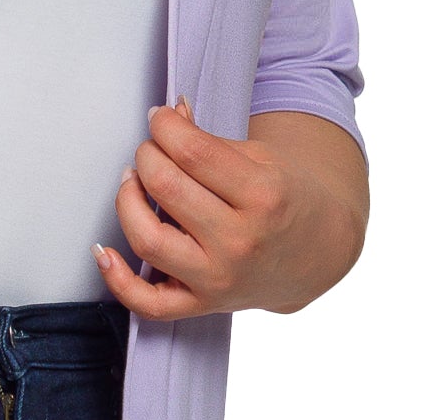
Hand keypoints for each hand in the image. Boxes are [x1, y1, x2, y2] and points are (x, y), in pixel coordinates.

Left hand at [95, 103, 367, 320]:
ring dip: (127, 201)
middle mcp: (239, 241)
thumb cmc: (287, 200)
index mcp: (263, 195)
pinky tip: (104, 252)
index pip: (192, 152)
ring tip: (133, 183)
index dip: (165, 126)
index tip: (160, 119)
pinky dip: (117, 279)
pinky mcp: (202, 304)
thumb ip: (210, 142)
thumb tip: (169, 114)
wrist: (316, 254)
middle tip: (151, 149)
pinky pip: (148, 303)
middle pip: (165, 187)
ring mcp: (218, 277)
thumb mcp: (262, 160)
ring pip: (148, 239)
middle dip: (147, 156)